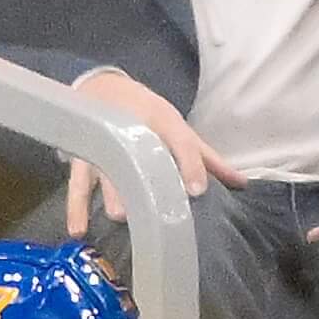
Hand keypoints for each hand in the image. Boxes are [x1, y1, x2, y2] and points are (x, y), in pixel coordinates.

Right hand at [67, 69, 247, 234]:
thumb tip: (242, 184)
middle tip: (156, 210)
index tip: (198, 191)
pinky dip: (76, 208)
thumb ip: (206, 158)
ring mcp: (104, 147)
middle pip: (142, 160)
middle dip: (148, 183)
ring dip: (113, 194)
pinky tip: (78, 230)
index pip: (180, 142)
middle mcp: (132, 133)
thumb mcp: (176, 127)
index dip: (190, 165)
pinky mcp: (83, 159)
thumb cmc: (144, 111)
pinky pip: (78, 186)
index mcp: (161, 122)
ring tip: (118, 216)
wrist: (99, 88)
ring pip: (109, 173)